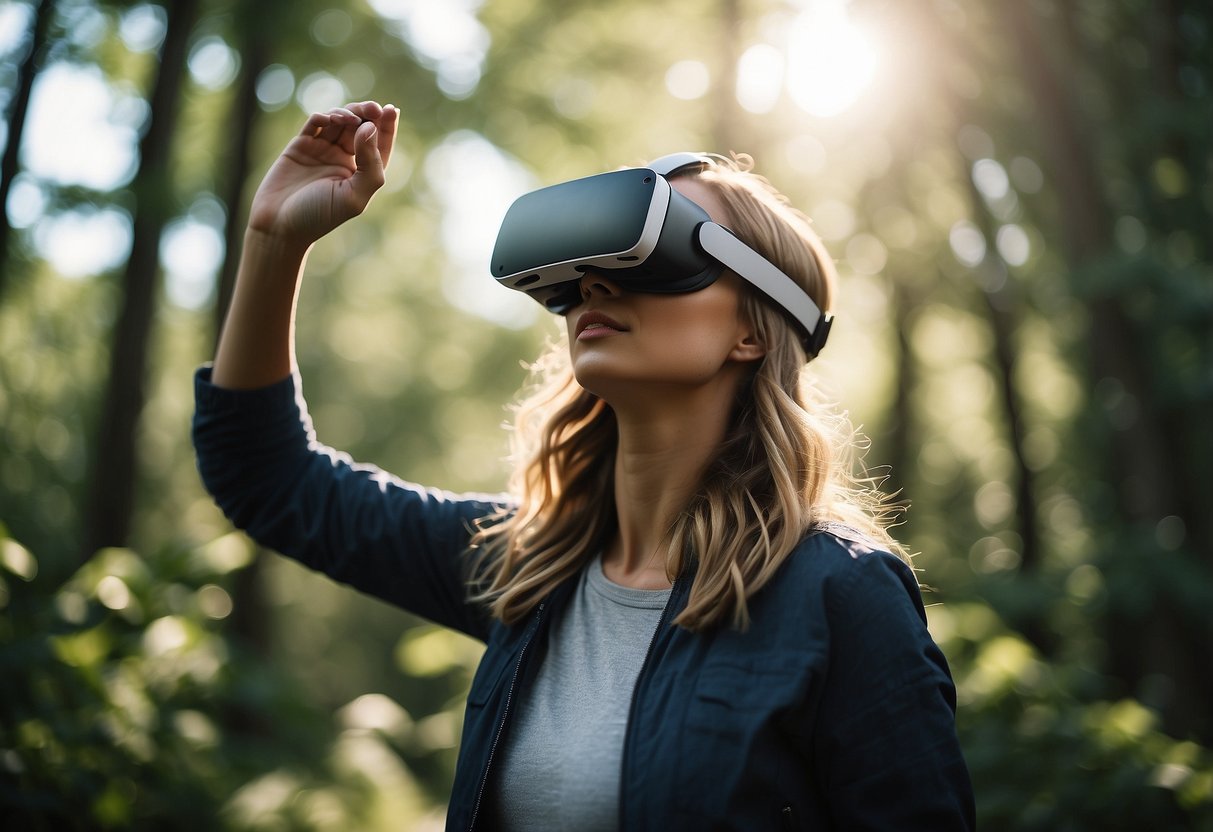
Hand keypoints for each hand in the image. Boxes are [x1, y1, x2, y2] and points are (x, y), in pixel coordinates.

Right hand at [247, 101, 398, 248]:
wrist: (279, 224)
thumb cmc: (319, 216)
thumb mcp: (354, 196)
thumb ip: (370, 164)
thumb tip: (369, 127)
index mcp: (362, 173)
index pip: (379, 143)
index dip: (387, 125)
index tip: (391, 110)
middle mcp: (344, 159)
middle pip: (360, 127)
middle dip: (367, 114)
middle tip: (372, 108)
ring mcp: (322, 150)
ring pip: (339, 121)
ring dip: (347, 113)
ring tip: (350, 117)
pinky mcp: (301, 145)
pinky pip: (315, 123)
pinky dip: (323, 116)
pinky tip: (329, 118)